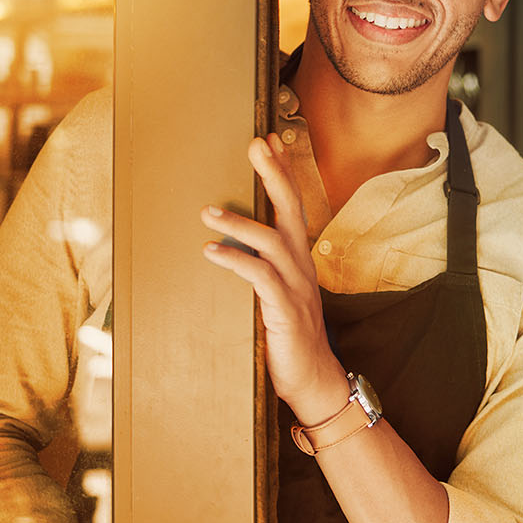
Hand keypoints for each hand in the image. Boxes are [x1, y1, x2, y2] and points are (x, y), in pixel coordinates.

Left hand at [200, 133, 348, 423]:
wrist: (315, 380)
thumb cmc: (291, 339)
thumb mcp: (278, 296)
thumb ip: (263, 270)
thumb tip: (231, 247)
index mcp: (300, 259)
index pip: (293, 206)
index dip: (283, 172)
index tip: (271, 142)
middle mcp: (302, 265)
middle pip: (291, 210)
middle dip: (274, 175)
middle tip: (256, 145)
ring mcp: (296, 286)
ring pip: (272, 241)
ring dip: (239, 223)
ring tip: (207, 211)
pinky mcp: (284, 309)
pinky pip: (259, 277)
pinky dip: (235, 260)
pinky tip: (211, 252)